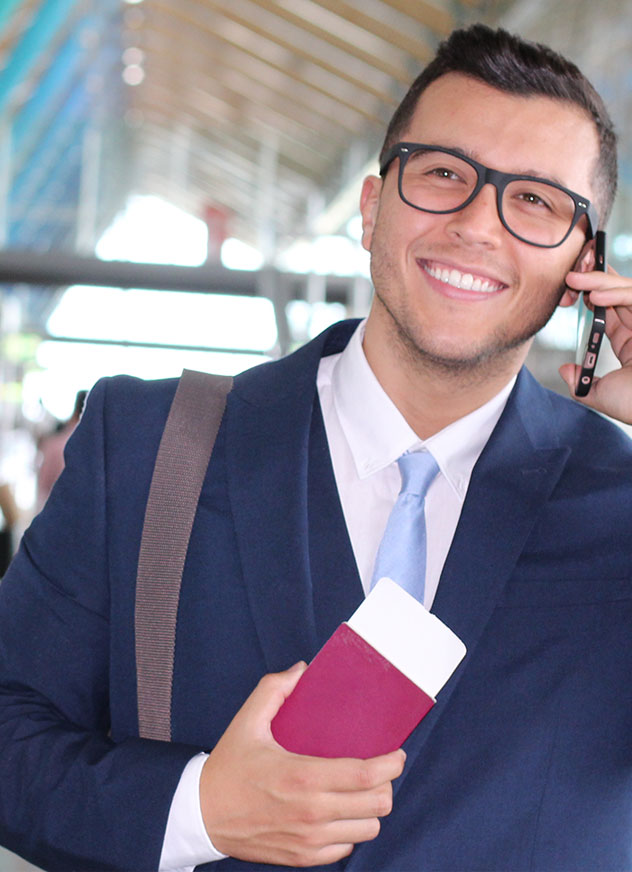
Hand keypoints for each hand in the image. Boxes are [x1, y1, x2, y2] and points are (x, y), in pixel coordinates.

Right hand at [200, 662, 405, 866]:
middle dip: (386, 784)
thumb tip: (302, 669)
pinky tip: (340, 811)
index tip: (396, 754)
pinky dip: (351, 829)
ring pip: (369, 829)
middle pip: (378, 804)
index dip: (391, 764)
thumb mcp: (247, 721)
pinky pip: (347, 846)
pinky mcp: (304, 857)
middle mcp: (311, 812)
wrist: (201, 815)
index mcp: (302, 776)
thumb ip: (275, 689)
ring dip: (370, 808)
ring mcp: (309, 839)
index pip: (366, 775)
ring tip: (360, 791)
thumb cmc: (228, 767)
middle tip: (379, 770)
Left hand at [559, 266, 631, 423]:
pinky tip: (594, 296)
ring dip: (601, 282)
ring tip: (576, 280)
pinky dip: (617, 294)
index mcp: (631, 345)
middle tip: (569, 276)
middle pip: (619, 295)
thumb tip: (565, 371)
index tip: (571, 292)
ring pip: (628, 291)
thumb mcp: (600, 394)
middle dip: (594, 282)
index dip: (592, 298)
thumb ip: (581, 382)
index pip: (611, 312)